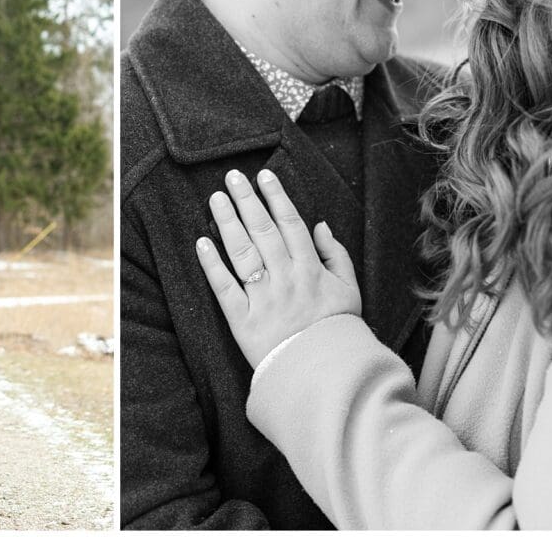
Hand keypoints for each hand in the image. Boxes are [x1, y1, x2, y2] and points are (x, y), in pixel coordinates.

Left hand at [196, 169, 359, 368]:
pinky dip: (212, 264)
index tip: (264, 176)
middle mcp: (286, 279)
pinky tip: (201, 243)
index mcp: (310, 270)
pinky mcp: (243, 320)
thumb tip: (320, 224)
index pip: (290, 224)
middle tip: (232, 177)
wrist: (324, 375)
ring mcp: (263, 299)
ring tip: (216, 198)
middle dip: (247, 200)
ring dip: (228, 222)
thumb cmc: (337, 331)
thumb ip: (335, 256)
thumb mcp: (349, 290)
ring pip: (243, 252)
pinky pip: (225, 288)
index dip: (276, 197)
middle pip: (263, 231)